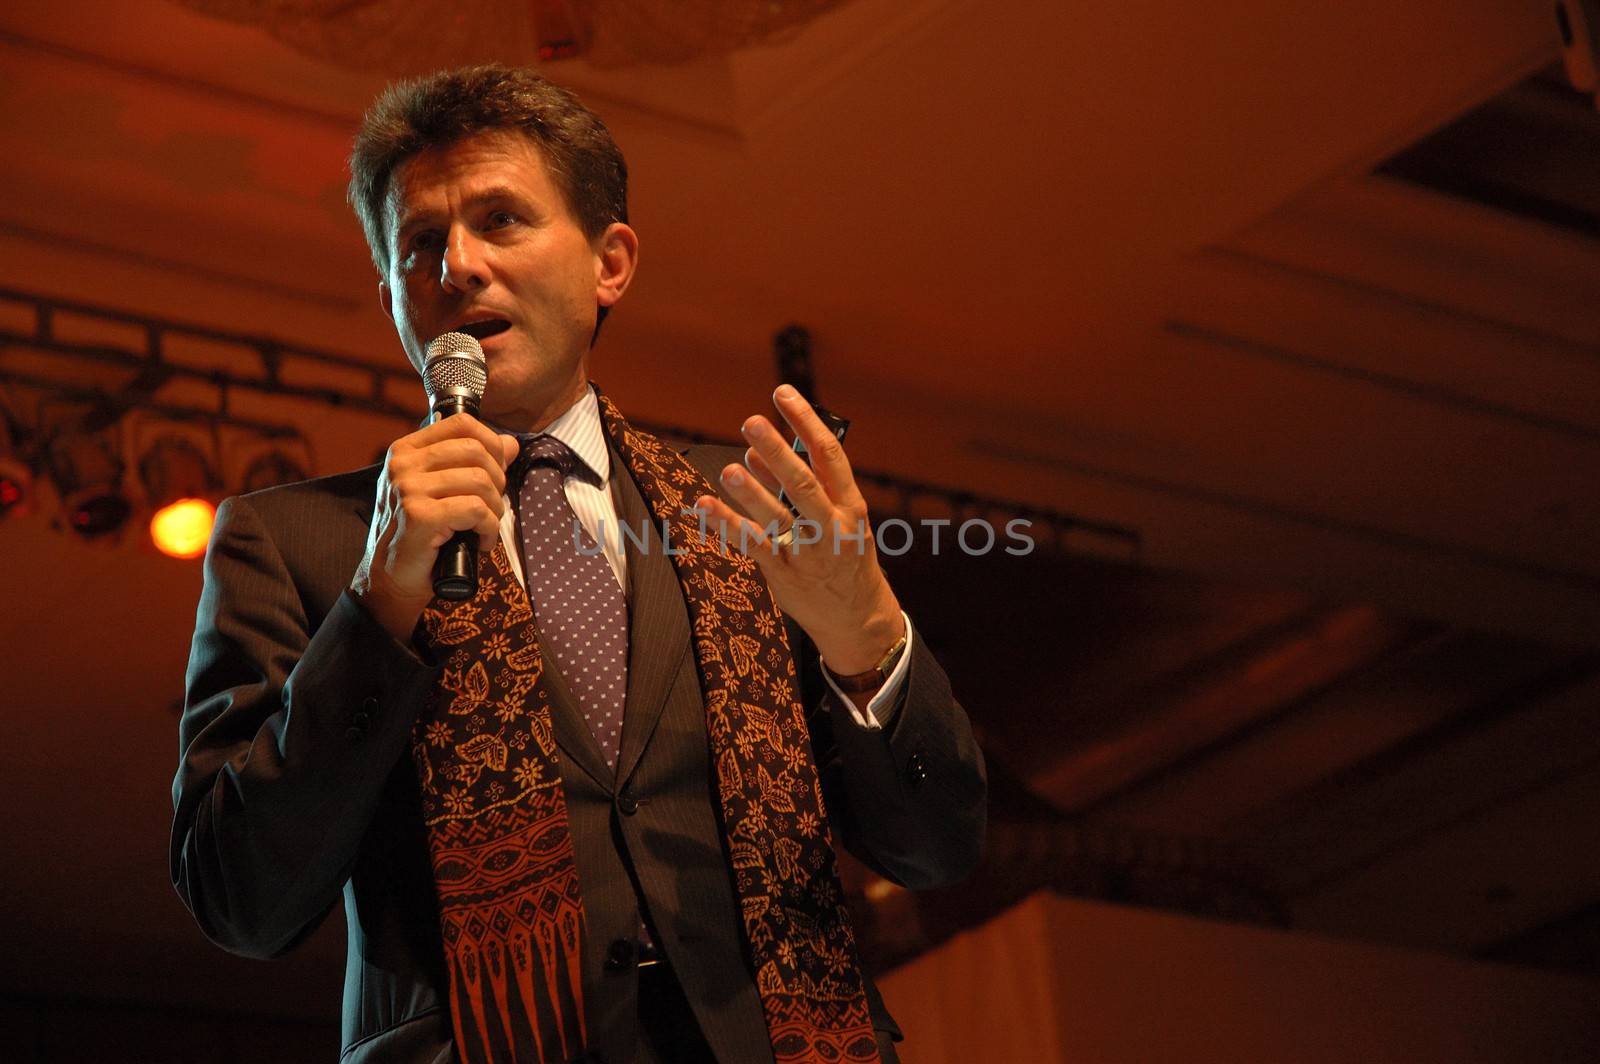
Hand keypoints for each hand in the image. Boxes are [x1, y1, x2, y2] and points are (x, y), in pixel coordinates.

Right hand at [351, 414, 521, 642]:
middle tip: (491, 506)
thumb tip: (510, 444)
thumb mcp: (443, 491)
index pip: (462, 424)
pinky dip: (488, 529)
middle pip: (475, 450)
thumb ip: (472, 464)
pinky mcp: (419, 516)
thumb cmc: (419, 535)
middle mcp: (403, 464)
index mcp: (406, 450)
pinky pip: (475, 510)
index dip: (491, 443)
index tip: (498, 469)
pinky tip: (481, 543)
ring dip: (494, 509)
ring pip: (479, 481)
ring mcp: (408, 488)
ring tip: (485, 527)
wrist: (389, 579)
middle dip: (497, 480)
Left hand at [694, 385, 904, 675]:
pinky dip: (726, 524)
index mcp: (850, 506)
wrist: (857, 617)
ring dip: (752, 492)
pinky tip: (705, 505)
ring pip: (778, 517)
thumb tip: (757, 452)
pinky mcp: (783, 574)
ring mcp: (808, 553)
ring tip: (731, 469)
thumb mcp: (839, 518)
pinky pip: (752, 545)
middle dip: (777, 451)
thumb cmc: (843, 557)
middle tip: (752, 421)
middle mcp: (831, 527)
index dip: (806, 422)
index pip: (829, 455)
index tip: (783, 393)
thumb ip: (801, 485)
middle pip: (804, 484)